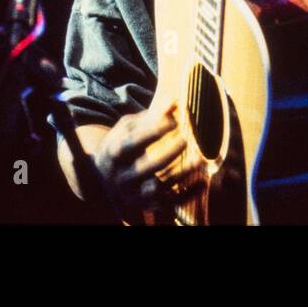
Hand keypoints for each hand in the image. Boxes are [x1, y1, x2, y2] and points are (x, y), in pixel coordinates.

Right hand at [92, 96, 205, 222]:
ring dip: (180, 174)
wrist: (104, 178)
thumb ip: (150, 116)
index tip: (174, 120)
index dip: (153, 132)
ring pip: (157, 187)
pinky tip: (202, 181)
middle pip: (145, 167)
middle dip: (168, 153)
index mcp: (114, 154)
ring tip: (198, 159)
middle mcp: (121, 177)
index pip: (132, 143)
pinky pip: (168, 203)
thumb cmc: (122, 145)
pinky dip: (186, 194)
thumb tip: (175, 100)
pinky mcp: (147, 205)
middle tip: (187, 138)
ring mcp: (133, 194)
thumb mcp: (129, 128)